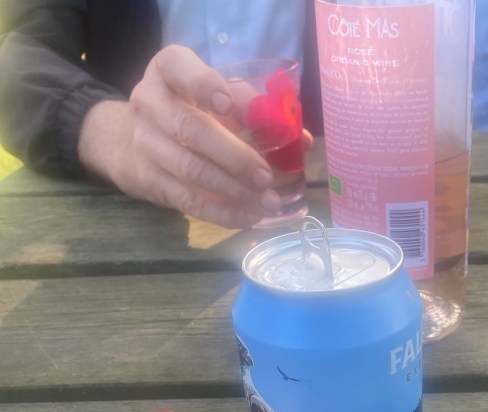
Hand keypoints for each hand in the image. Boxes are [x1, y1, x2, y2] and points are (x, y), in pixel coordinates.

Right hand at [77, 45, 286, 228]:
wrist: (135, 142)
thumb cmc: (191, 111)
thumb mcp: (214, 97)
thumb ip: (253, 110)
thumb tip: (301, 139)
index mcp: (168, 70)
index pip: (177, 67)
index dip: (203, 85)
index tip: (226, 103)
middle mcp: (149, 103)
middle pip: (189, 128)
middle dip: (233, 156)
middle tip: (265, 176)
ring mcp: (145, 143)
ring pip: (190, 170)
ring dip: (233, 191)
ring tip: (267, 202)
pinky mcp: (149, 179)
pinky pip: (187, 201)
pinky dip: (221, 212)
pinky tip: (247, 217)